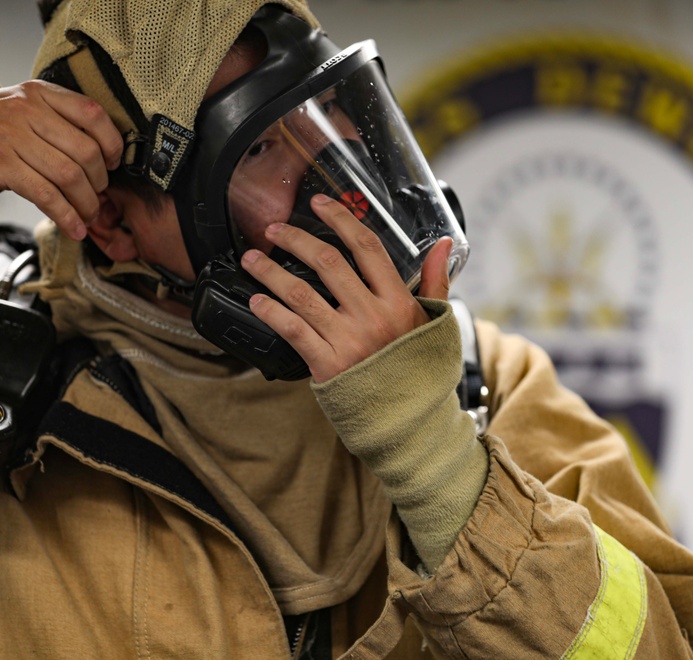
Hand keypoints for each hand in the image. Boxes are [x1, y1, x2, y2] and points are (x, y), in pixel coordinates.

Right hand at [0, 81, 123, 240]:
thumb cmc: (0, 126)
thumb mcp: (30, 107)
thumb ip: (63, 121)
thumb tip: (106, 159)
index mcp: (42, 93)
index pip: (93, 113)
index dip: (112, 143)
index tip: (113, 163)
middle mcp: (29, 111)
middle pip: (85, 151)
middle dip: (100, 181)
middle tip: (98, 195)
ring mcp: (13, 137)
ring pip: (68, 176)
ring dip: (85, 203)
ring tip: (88, 215)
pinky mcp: (1, 165)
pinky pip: (45, 195)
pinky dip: (65, 215)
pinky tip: (74, 227)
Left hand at [241, 193, 452, 382]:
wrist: (410, 421)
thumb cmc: (420, 369)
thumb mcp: (434, 323)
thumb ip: (435, 281)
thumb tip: (441, 244)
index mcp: (398, 302)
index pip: (366, 248)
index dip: (341, 220)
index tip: (320, 204)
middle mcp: (372, 316)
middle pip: (327, 263)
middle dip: (296, 240)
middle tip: (274, 229)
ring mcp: (347, 340)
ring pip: (301, 294)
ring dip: (271, 272)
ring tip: (251, 260)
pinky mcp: (327, 365)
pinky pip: (292, 330)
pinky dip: (271, 312)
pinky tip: (256, 300)